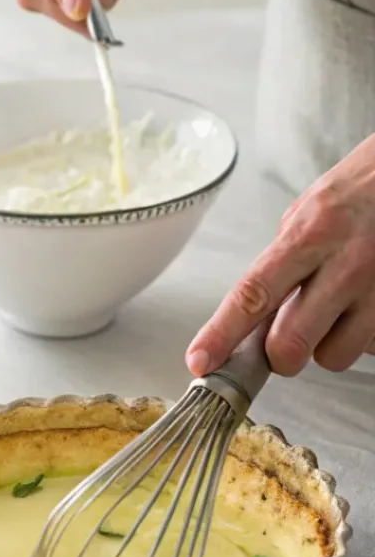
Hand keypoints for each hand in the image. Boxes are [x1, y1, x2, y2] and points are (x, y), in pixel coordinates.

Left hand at [187, 135, 374, 377]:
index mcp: (309, 236)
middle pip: (290, 344)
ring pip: (333, 356)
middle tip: (286, 338)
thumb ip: (279, 264)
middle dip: (280, 354)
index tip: (199, 361)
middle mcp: (346, 264)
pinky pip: (370, 347)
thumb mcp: (306, 215)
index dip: (221, 334)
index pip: (253, 295)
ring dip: (326, 345)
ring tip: (338, 310)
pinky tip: (365, 304)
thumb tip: (252, 314)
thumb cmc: (358, 194)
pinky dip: (361, 335)